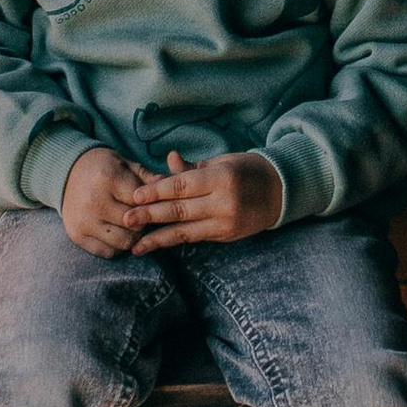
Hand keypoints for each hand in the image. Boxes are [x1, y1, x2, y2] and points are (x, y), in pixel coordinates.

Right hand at [59, 145, 175, 255]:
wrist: (66, 173)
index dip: (152, 205)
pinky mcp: (77, 236)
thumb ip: (148, 177)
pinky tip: (117, 232)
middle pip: (135, 225)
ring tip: (132, 225)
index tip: (154, 203)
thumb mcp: (125, 164)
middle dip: (144, 222)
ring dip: (133, 236)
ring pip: (124, 242)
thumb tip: (172, 187)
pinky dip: (117, 246)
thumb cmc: (103, 167)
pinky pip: (107, 252)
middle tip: (145, 216)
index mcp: (109, 178)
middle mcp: (94, 201)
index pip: (142, 202)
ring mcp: (84, 221)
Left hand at [118, 149, 284, 245]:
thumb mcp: (222, 161)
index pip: (182, 186)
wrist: (280, 191)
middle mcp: (223, 202)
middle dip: (150, 216)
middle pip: (179, 210)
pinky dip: (175, 241)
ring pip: (185, 231)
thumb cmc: (247, 170)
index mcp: (221, 178)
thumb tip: (169, 161)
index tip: (135, 196)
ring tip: (136, 245)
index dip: (157, 192)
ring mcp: (225, 222)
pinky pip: (195, 238)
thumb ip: (194, 168)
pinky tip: (158, 244)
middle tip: (126, 220)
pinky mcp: (226, 236)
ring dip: (158, 238)